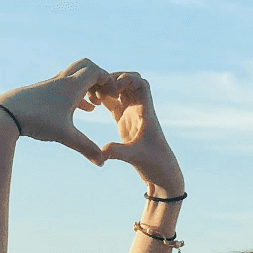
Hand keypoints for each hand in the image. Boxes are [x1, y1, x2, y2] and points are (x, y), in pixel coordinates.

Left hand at [0, 58, 111, 165]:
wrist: (6, 113)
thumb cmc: (37, 121)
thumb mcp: (65, 136)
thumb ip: (86, 148)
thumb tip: (102, 163)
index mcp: (72, 86)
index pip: (96, 72)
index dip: (109, 81)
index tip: (114, 96)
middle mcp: (62, 80)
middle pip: (86, 66)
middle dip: (100, 77)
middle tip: (106, 94)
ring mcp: (52, 84)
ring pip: (75, 76)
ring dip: (88, 85)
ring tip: (97, 104)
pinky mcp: (44, 91)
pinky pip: (66, 86)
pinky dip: (77, 93)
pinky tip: (82, 109)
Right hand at [96, 72, 183, 193]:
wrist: (161, 174)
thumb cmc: (155, 164)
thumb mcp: (135, 157)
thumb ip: (118, 152)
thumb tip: (102, 151)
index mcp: (146, 112)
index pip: (142, 84)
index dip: (128, 79)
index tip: (114, 86)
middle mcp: (140, 110)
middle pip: (129, 82)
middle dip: (113, 79)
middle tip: (98, 88)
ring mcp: (132, 115)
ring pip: (120, 91)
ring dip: (107, 88)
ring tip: (92, 95)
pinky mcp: (124, 122)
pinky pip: (114, 103)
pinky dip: (104, 98)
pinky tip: (91, 102)